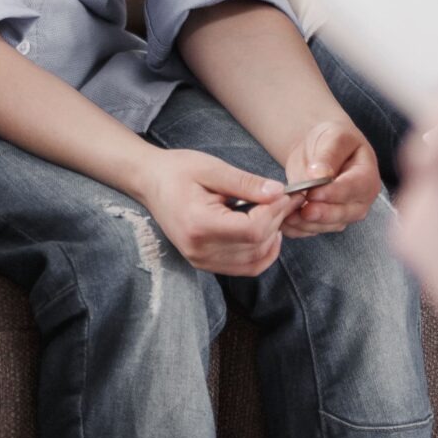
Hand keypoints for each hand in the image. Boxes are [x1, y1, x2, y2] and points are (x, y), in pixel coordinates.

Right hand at [134, 149, 292, 276]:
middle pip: (256, 245)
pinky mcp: (205, 263)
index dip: (275, 212)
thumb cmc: (178, 171)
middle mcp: (199, 250)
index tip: (286, 193)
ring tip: (277, 212)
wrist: (150, 183)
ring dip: (273, 238)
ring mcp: (201, 261)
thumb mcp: (212, 169)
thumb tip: (278, 192)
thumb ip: (246, 183)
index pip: (251, 229)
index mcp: (199, 224)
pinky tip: (268, 232)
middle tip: (287, 198)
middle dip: (277, 221)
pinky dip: (262, 253)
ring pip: (254, 261)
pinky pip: (244, 268)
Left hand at [279, 119, 380, 237]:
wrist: (320, 149)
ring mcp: (344, 213)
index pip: (354, 188)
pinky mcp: (326, 222)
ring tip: (288, 215)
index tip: (314, 193)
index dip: (334, 193)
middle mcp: (360, 200)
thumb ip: (328, 155)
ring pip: (328, 225)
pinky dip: (298, 229)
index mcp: (367, 176)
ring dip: (308, 224)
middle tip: (304, 210)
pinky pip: (313, 230)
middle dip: (323, 214)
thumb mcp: (333, 138)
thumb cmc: (332, 140)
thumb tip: (319, 174)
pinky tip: (284, 221)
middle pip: (345, 213)